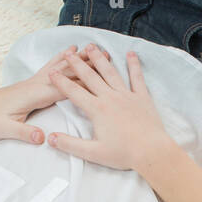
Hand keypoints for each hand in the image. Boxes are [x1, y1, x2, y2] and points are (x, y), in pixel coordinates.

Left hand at [0, 44, 110, 143]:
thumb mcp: (6, 130)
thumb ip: (25, 133)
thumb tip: (42, 138)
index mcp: (34, 95)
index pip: (63, 89)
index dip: (83, 84)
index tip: (101, 78)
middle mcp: (36, 84)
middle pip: (66, 73)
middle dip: (85, 66)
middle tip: (105, 57)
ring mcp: (34, 80)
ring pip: (60, 67)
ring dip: (77, 59)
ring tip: (94, 49)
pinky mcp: (32, 82)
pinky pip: (51, 66)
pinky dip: (62, 57)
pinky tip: (70, 49)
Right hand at [44, 46, 173, 171]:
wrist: (151, 151)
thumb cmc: (123, 154)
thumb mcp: (93, 153)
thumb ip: (70, 145)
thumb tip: (50, 138)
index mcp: (97, 110)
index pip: (74, 92)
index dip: (61, 82)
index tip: (52, 73)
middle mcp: (110, 98)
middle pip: (90, 77)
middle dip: (78, 64)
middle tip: (69, 53)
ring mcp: (126, 95)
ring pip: (110, 72)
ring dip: (100, 59)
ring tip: (91, 47)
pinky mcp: (142, 97)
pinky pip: (137, 78)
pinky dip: (133, 65)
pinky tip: (130, 54)